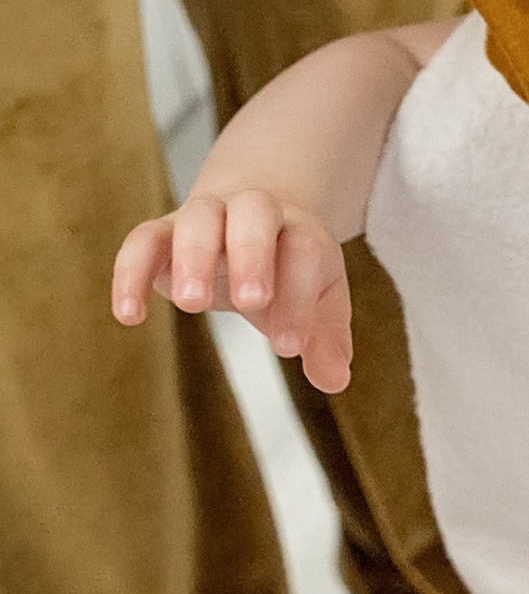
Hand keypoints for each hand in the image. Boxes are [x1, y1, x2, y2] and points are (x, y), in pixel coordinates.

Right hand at [111, 189, 354, 392]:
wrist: (249, 217)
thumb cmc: (287, 268)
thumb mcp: (318, 302)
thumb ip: (326, 339)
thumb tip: (335, 381)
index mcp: (299, 230)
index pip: (305, 251)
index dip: (299, 298)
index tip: (290, 347)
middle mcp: (254, 212)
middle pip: (254, 214)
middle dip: (252, 254)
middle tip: (250, 302)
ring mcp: (205, 217)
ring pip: (198, 220)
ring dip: (195, 257)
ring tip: (193, 305)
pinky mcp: (162, 233)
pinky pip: (142, 241)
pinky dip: (131, 273)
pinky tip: (129, 316)